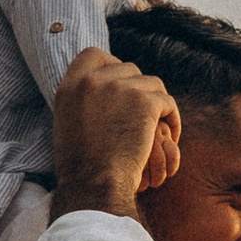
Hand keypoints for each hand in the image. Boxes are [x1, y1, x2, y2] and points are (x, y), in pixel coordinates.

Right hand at [50, 49, 179, 218]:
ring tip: (157, 127)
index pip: (93, 54)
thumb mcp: (68, 125)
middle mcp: (93, 81)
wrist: (94, 185)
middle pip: (128, 68)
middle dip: (138, 89)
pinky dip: (172, 118)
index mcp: (70, 86)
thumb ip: (82, 101)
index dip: (111, 65)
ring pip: (151, 84)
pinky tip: (169, 136)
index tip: (121, 85)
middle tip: (144, 114)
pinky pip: (167, 102)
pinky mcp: (144, 101)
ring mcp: (120, 88)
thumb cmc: (82, 168)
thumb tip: (102, 89)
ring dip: (157, 104)